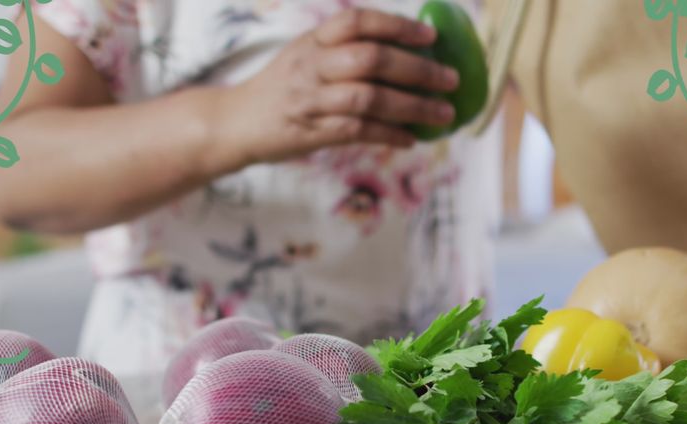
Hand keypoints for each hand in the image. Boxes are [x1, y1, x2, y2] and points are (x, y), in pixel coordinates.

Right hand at [222, 8, 460, 165]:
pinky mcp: (311, 131)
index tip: (430, 36)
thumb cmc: (282, 88)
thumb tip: (405, 53)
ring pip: (368, 98)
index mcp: (314, 40)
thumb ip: (345, 50)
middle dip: (417, 69)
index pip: (358, 22)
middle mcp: (312, 65)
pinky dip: (389, 134)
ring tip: (442, 112)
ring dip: (412, 106)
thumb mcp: (307, 55)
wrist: (237, 122)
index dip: (397, 26)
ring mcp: (310, 99)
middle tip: (449, 79)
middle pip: (370, 59)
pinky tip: (411, 137)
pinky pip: (358, 131)